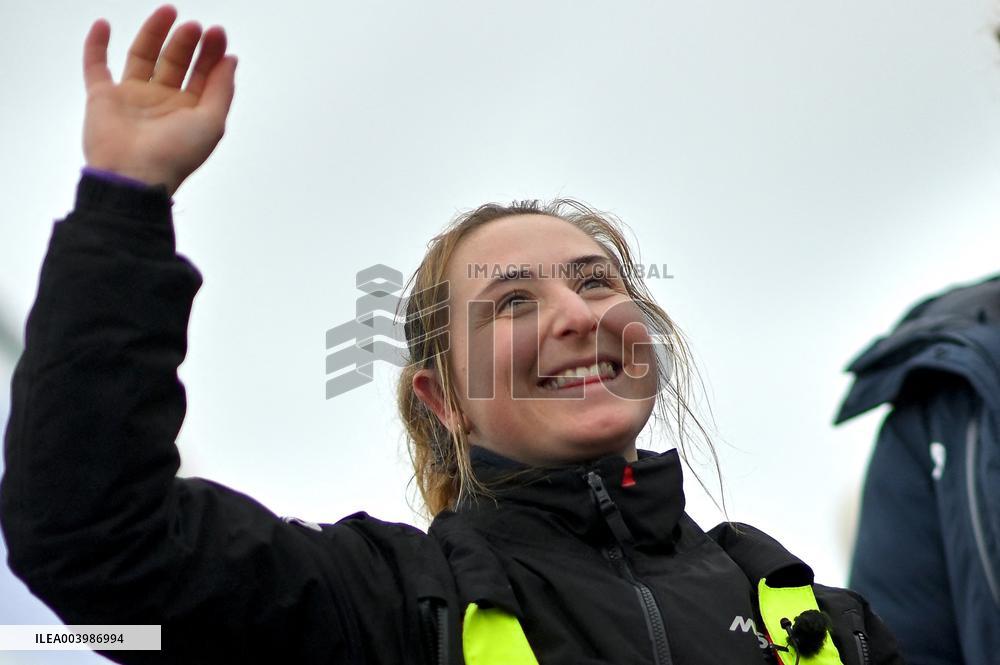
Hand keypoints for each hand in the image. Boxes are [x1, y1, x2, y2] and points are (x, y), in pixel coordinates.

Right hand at [82, 4, 236, 196]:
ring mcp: (131, 98)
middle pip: (175, 62)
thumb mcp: (212, 122)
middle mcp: (161, 102)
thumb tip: (231, 60)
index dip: (211, 53)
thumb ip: (222, 90)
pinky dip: (96, 45)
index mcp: (188, 111)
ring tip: (169, 12)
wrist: (135, 175)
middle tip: (195, 26)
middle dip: (186, 42)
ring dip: (153, 33)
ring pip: (142, 57)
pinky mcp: (102, 97)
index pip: (202, 75)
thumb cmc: (176, 154)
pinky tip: (104, 24)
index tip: (217, 33)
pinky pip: (96, 66)